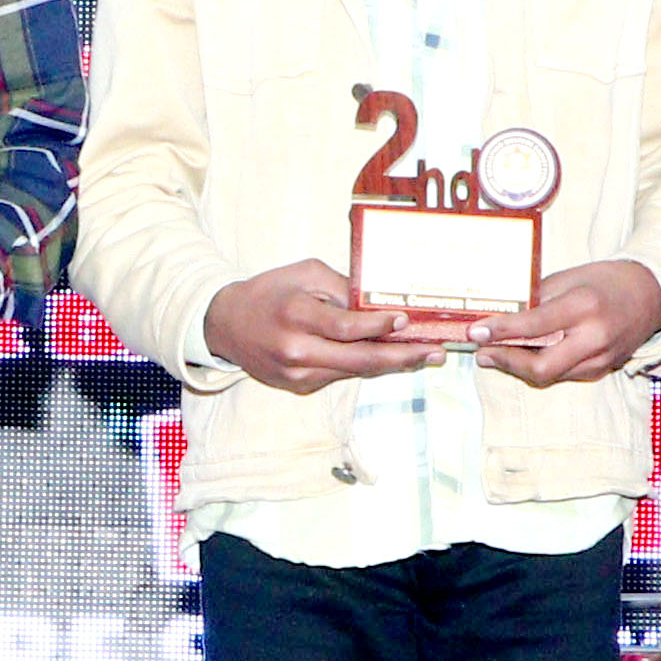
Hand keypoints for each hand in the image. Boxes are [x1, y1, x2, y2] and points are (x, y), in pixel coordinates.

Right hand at [204, 259, 465, 394]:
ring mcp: (298, 374)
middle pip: (360, 360)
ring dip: (392, 364)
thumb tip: (380, 305)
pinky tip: (390, 358)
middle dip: (402, 356)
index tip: (406, 320)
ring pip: (355, 372)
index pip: (346, 327)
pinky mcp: (299, 387)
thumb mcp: (304, 274)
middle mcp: (298, 350)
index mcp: (297, 315)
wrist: (225, 325)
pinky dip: (366, 367)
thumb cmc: (270, 292)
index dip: (379, 326)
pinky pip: (340, 376)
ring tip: (424, 356)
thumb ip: (342, 288)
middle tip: (435, 352)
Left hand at [475, 258, 660, 391]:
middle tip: (482, 353)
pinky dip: (540, 367)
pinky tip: (524, 356)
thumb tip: (500, 315)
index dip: (501, 332)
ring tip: (495, 353)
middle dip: (506, 363)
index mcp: (584, 306)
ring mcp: (600, 359)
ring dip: (518, 367)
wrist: (652, 295)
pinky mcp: (602, 370)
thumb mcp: (569, 278)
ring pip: (549, 376)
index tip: (475, 333)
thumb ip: (537, 299)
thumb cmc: (606, 281)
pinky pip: (563, 375)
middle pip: (541, 367)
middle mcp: (594, 338)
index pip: (534, 325)